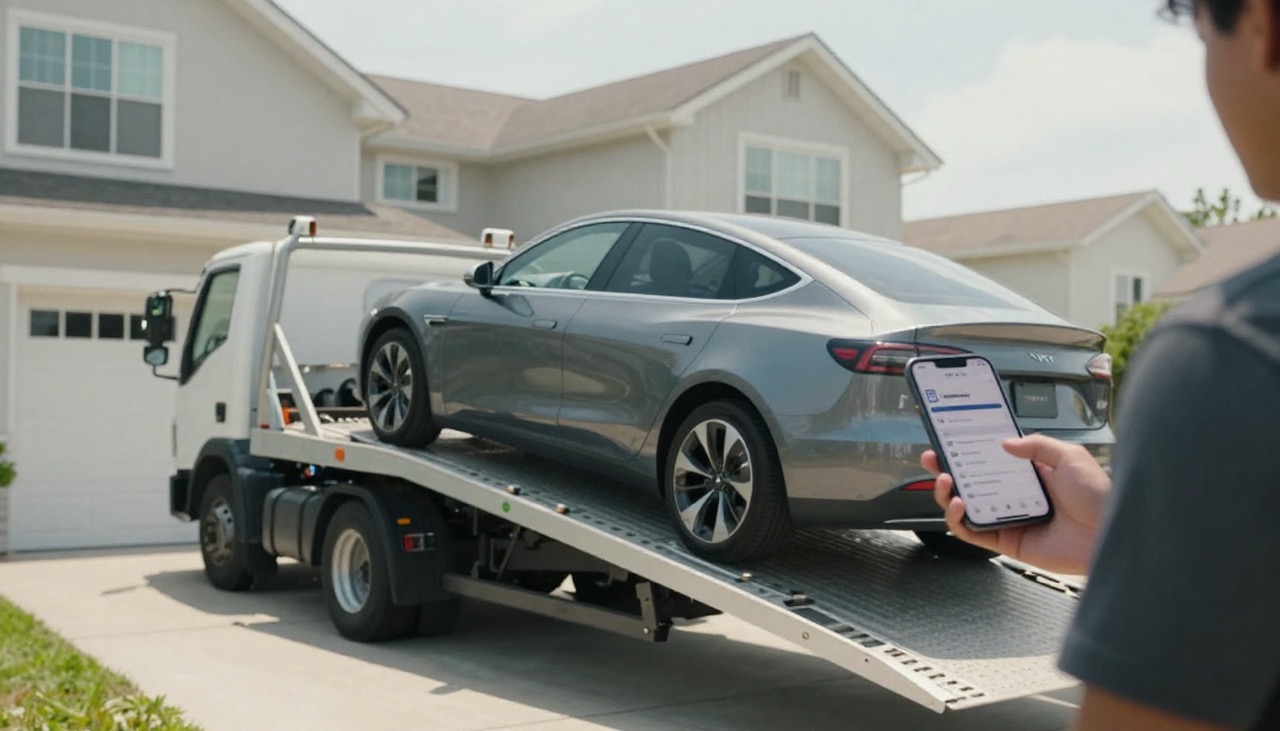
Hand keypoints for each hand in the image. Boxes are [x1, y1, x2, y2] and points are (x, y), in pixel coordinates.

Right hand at [920, 434, 1109, 574]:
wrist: (1110, 532)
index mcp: (1027, 474)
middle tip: (934, 458)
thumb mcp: (1068, 456)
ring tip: (947, 481)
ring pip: (965, 507)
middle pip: (970, 482)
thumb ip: (1035, 444)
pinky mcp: (1006, 541)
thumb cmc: (1097, 496)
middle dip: (947, 469)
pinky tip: (960, 505)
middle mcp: (1014, 495)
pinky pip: (973, 533)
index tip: (949, 439)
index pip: (988, 460)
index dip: (966, 450)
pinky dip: (959, 520)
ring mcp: (1008, 518)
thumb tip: (1004, 442)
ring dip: (948, 494)